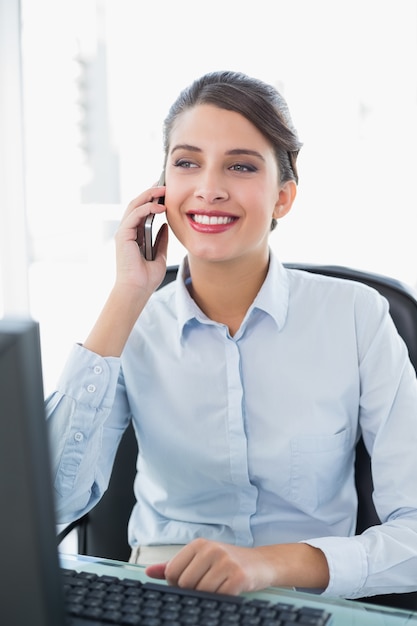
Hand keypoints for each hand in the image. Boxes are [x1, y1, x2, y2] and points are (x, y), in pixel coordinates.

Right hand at [114, 185, 167, 295]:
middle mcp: (127, 232)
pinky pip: (134, 215)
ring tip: (163, 190)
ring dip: (149, 196)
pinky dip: (147, 208)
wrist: (137, 289)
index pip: (142, 211)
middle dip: (150, 193)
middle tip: (164, 185)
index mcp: (134, 235)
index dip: (152, 200)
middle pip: (137, 204)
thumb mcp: (160, 255)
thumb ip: (161, 240)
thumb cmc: (146, 278)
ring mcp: (124, 232)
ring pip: (134, 206)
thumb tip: (166, 226)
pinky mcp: (123, 235)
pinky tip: (159, 207)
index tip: (165, 193)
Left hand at [145, 538, 329, 595]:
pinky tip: (229, 590)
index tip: (190, 583)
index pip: (172, 572)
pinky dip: (221, 598)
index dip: (177, 584)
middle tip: (208, 586)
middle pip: (184, 583)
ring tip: (219, 586)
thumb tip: (149, 572)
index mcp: (199, 544)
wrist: (262, 563)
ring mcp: (224, 562)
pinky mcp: (237, 577)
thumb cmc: (229, 562)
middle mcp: (210, 550)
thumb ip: (174, 565)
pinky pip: (218, 597)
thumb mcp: (201, 558)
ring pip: (200, 592)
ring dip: (208, 596)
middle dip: (192, 591)